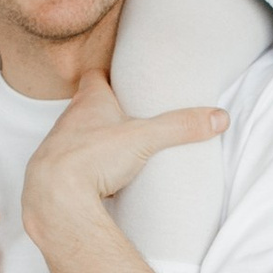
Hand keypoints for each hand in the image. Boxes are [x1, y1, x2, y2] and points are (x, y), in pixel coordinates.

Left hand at [20, 69, 226, 245]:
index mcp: (88, 102)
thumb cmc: (91, 157)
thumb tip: (219, 118)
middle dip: (106, 112)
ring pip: (79, 138)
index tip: (124, 79)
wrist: (53, 197)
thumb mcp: (145, 137)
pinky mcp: (56, 176)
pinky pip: (74, 168)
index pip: (95, 76)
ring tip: (120, 152)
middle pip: (87, 108)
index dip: (108, 76)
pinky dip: (88, 171)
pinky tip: (103, 181)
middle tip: (131, 117)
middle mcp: (68, 121)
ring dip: (96, 143)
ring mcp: (59, 149)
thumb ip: (181, 126)